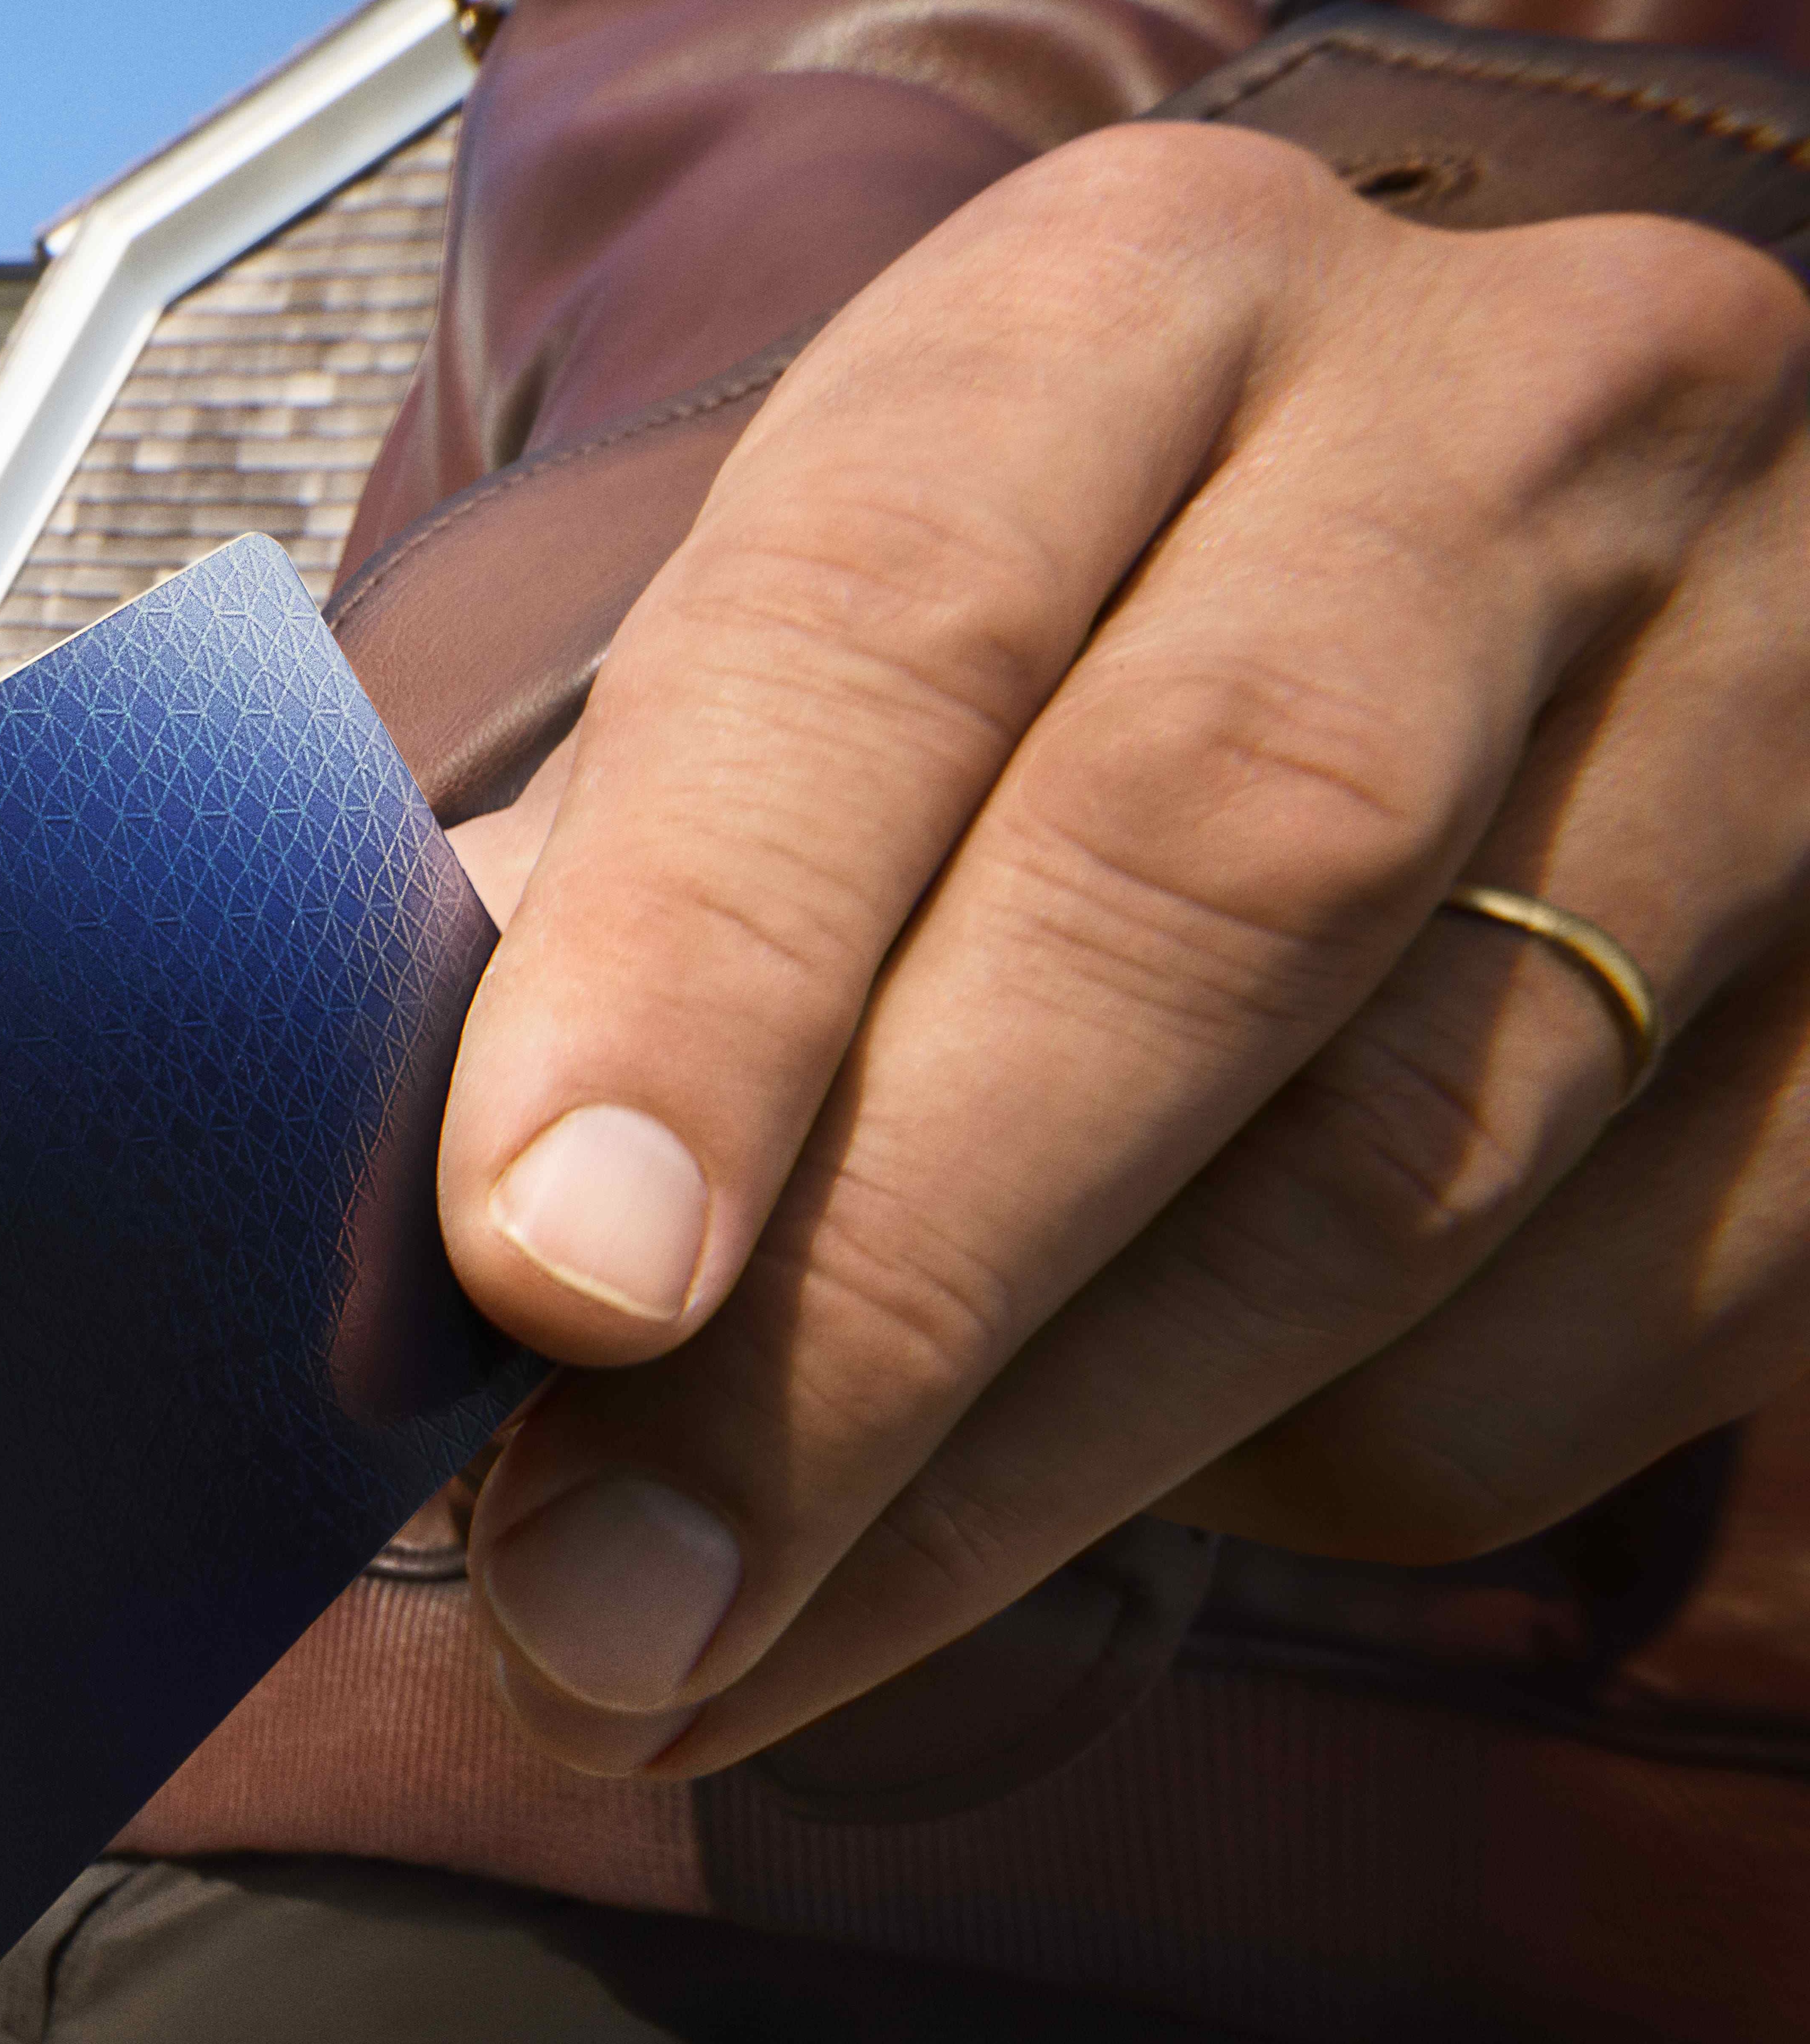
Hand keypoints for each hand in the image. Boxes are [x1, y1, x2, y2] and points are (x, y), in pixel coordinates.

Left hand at [437, 126, 1809, 1777]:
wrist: (1457, 579)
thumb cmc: (1042, 642)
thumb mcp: (822, 645)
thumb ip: (629, 887)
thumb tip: (444, 1236)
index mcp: (1149, 304)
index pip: (893, 621)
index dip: (709, 968)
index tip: (547, 1276)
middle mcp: (1504, 435)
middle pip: (1188, 895)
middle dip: (863, 1310)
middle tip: (601, 1607)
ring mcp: (1767, 712)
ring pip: (1382, 1174)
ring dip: (1006, 1483)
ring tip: (709, 1660)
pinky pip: (1563, 1343)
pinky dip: (1282, 1477)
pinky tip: (1081, 1498)